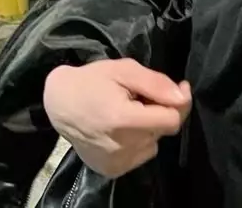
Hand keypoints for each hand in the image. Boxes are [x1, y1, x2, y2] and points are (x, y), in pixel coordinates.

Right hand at [43, 59, 191, 177]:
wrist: (60, 103)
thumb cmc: (93, 81)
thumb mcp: (125, 70)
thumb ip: (156, 83)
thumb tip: (182, 97)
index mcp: (123, 120)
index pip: (172, 121)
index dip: (179, 102)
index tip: (178, 86)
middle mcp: (120, 147)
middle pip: (163, 131)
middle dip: (160, 111)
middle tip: (143, 96)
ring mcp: (115, 163)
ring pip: (154, 143)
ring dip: (150, 127)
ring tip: (130, 111)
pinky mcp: (111, 171)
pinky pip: (141, 154)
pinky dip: (139, 141)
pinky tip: (122, 127)